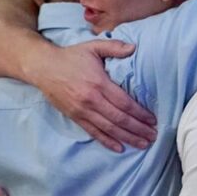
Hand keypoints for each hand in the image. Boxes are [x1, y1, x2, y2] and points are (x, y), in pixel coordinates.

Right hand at [35, 40, 156, 152]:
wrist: (43, 67)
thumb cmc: (71, 57)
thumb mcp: (93, 46)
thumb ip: (114, 47)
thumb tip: (134, 48)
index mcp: (99, 83)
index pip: (124, 103)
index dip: (140, 113)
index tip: (152, 120)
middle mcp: (91, 100)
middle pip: (120, 119)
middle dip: (138, 129)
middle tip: (153, 136)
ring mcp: (82, 111)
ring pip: (109, 129)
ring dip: (127, 138)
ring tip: (143, 144)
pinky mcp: (75, 117)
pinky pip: (93, 132)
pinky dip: (107, 142)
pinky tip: (120, 148)